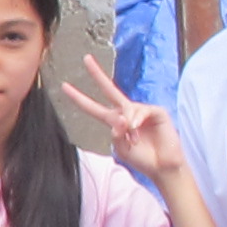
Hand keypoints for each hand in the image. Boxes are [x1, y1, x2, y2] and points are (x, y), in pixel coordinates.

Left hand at [56, 54, 186, 182]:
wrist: (162, 167)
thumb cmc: (142, 159)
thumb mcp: (121, 148)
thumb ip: (116, 133)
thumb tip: (120, 118)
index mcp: (114, 122)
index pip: (94, 107)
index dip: (79, 98)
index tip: (64, 86)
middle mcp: (127, 113)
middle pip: (109, 89)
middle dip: (97, 74)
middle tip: (86, 59)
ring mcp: (141, 111)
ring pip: (125, 108)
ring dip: (127, 125)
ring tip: (134, 139)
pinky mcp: (156, 111)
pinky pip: (141, 110)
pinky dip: (136, 120)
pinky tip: (138, 130)